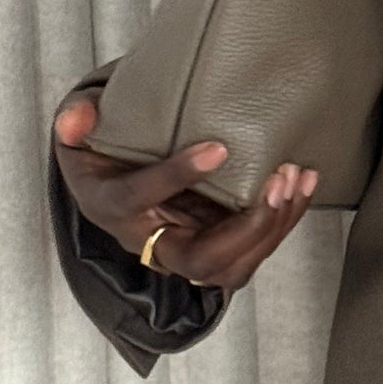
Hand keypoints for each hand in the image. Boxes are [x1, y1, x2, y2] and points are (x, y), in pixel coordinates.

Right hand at [51, 95, 317, 293]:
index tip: (217, 149)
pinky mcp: (217, 245)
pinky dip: (283, 220)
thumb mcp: (80, 125)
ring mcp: (186, 249)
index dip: (175, 178)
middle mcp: (148, 240)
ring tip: (294, 179)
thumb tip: (78, 119)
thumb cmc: (103, 147)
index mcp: (110, 205)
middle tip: (276, 181)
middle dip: (246, 227)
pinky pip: (253, 250)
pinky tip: (304, 183)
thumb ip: (78, 117)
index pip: (138, 199)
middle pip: (200, 261)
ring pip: (233, 266)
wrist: (118, 171)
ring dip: (272, 227)